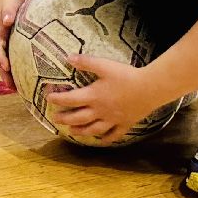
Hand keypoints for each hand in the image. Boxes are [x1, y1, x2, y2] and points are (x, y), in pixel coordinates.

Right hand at [0, 0, 25, 86]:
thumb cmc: (12, 1)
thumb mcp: (11, 4)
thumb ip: (8, 11)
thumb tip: (6, 20)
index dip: (1, 57)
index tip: (6, 66)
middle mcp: (1, 40)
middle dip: (3, 73)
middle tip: (10, 86)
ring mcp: (6, 43)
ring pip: (4, 61)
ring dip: (8, 75)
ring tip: (15, 89)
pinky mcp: (14, 45)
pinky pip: (13, 59)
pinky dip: (16, 69)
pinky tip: (24, 79)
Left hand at [45, 56, 165, 143]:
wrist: (149, 88)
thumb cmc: (126, 75)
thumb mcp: (104, 65)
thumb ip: (86, 62)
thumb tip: (68, 57)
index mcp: (93, 96)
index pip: (70, 99)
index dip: (57, 99)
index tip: (48, 98)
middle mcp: (100, 111)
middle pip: (78, 118)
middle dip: (65, 119)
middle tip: (55, 119)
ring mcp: (112, 120)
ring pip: (93, 129)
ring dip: (80, 131)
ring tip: (72, 131)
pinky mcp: (125, 124)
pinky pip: (113, 135)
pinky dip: (105, 139)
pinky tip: (100, 140)